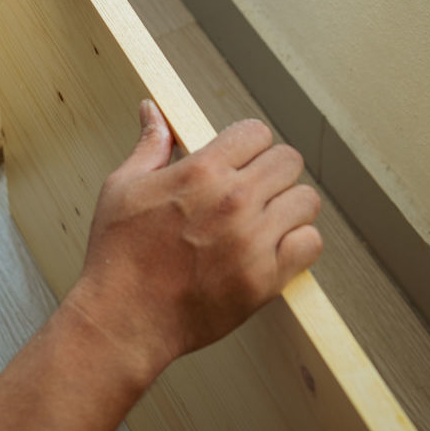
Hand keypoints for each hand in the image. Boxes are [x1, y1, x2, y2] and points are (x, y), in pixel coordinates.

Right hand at [67, 102, 321, 383]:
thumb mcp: (123, 187)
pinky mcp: (265, 279)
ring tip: (268, 219)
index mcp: (200, 171)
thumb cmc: (119, 255)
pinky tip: (275, 248)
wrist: (124, 319)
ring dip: (289, 206)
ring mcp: (252, 241)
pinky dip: (299, 244)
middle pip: (288, 161)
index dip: (248, 143)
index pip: (255, 132)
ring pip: (306, 201)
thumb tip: (153, 111)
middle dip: (272, 170)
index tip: (241, 159)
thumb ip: (150, 145)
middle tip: (256, 188)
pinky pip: (310, 244)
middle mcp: (232, 201)